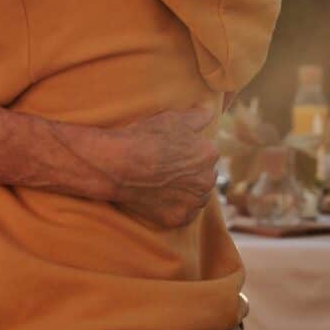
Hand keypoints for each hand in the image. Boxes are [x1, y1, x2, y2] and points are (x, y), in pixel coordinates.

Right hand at [110, 104, 219, 228]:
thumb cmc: (145, 137)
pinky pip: (184, 214)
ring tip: (165, 184)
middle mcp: (207, 180)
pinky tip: (161, 198)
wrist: (118, 165)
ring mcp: (193, 202)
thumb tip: (211, 111)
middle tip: (169, 170)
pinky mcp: (179, 218)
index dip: (190, 153)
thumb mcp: (173, 118)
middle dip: (192, 174)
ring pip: (197, 197)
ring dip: (187, 192)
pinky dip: (176, 207)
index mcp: (209, 153)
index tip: (175, 153)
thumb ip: (198, 115)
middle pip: (204, 177)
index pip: (207, 154)